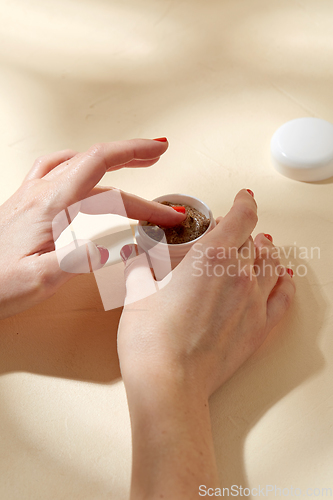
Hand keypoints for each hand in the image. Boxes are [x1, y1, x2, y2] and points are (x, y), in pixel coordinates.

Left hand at [0, 138, 185, 319]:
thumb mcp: (41, 279)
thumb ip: (79, 258)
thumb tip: (117, 246)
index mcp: (49, 205)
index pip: (99, 165)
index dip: (134, 154)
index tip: (160, 153)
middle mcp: (40, 192)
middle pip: (95, 162)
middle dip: (133, 157)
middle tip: (160, 155)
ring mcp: (31, 194)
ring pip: (78, 165)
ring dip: (109, 160)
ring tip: (133, 161)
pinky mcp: (26, 202)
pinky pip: (56, 169)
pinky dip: (79, 163)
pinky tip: (84, 169)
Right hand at [118, 188, 295, 395]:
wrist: (169, 385)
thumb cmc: (151, 339)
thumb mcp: (138, 293)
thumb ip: (140, 267)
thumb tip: (136, 257)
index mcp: (211, 256)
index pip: (241, 217)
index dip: (244, 202)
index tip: (243, 197)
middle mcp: (239, 275)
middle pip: (252, 241)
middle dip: (242, 231)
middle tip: (231, 231)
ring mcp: (253, 302)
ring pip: (270, 264)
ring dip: (265, 252)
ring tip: (259, 247)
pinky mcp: (259, 329)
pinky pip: (283, 297)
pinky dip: (284, 282)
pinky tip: (284, 276)